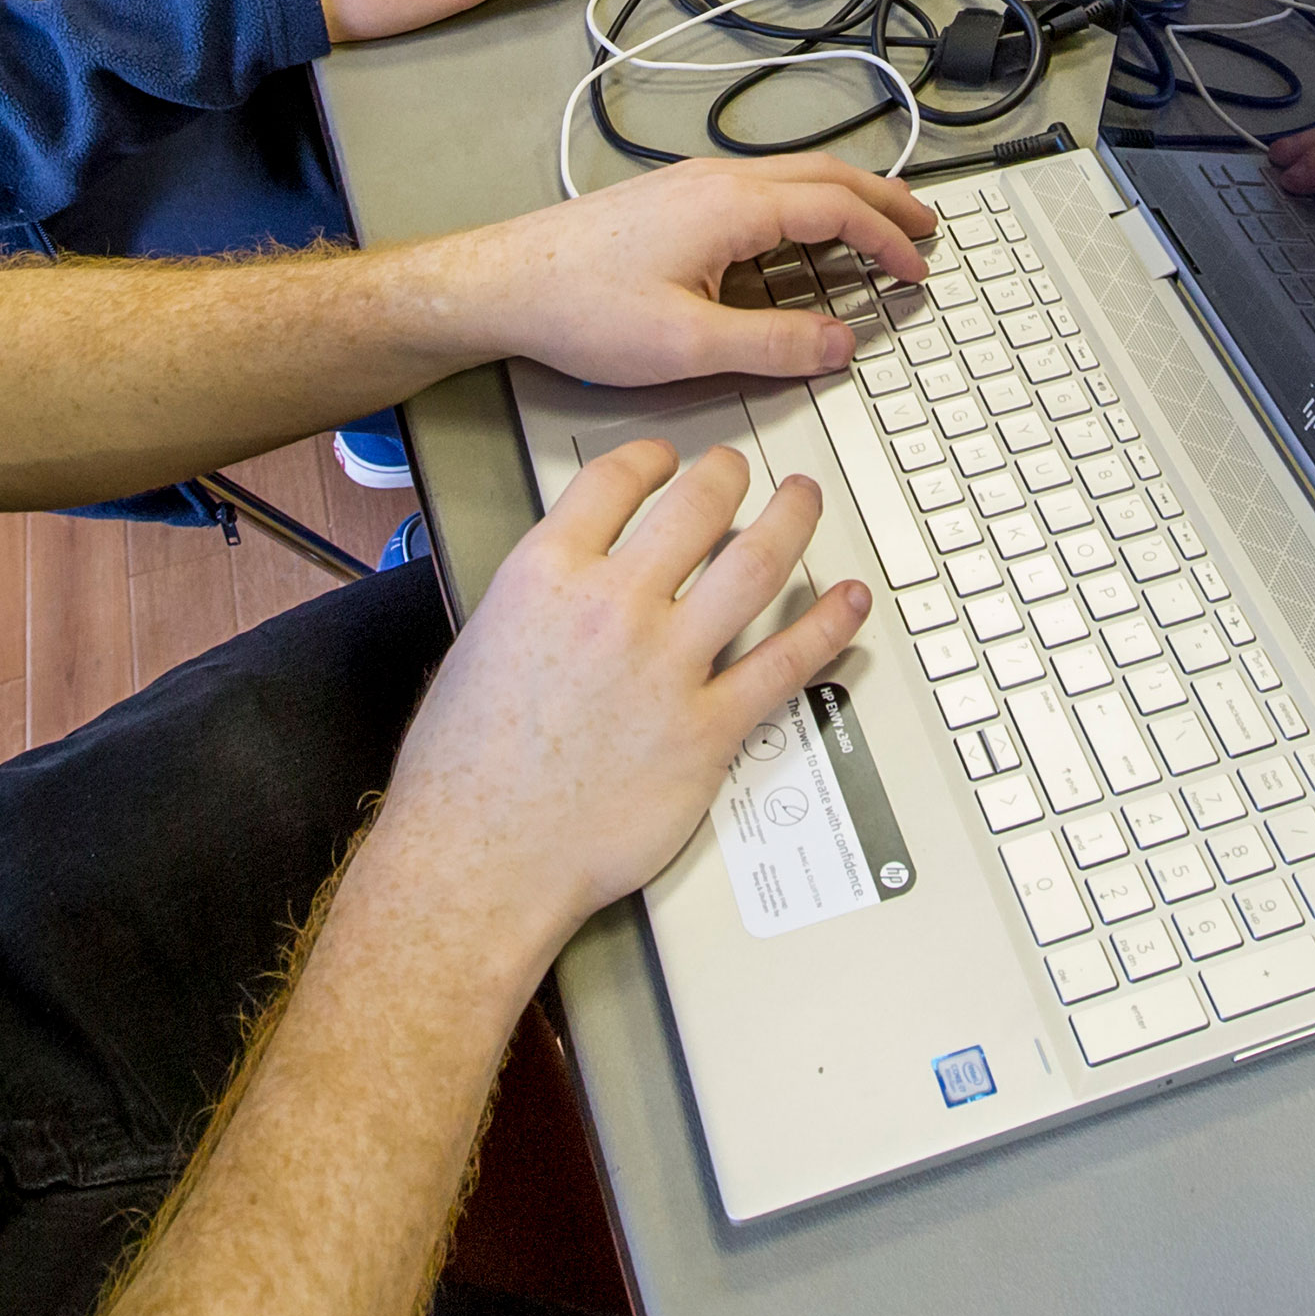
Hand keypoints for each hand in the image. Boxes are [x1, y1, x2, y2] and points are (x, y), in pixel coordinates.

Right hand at [369, 437, 870, 967]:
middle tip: (741, 472)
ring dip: (792, 520)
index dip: (652, 458)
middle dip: (729, 475)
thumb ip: (540, 601)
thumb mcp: (481, 644)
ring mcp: (667, 668)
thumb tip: (576, 583)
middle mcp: (611, 608)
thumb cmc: (465, 773)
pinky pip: (787, 663)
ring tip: (804, 501)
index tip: (668, 459)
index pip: (615, 480)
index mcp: (545, 577)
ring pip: (756, 565)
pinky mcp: (708, 732)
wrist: (479, 858)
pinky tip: (849, 602)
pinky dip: (830, 625)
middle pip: (698, 504)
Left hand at [407, 150, 938, 388]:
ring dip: (846, 197)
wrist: (501, 283)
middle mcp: (716, 180)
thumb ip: (774, 344)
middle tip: (927, 225)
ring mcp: (692, 184)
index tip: (918, 271)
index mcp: (730, 206)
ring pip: (793, 176)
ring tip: (881, 223)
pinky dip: (806, 204)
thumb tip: (839, 343)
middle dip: (885, 199)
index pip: (838, 209)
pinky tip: (804, 234)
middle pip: (826, 174)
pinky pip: (762, 188)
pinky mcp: (672, 199)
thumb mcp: (687, 346)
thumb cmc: (579, 307)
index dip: (888, 240)